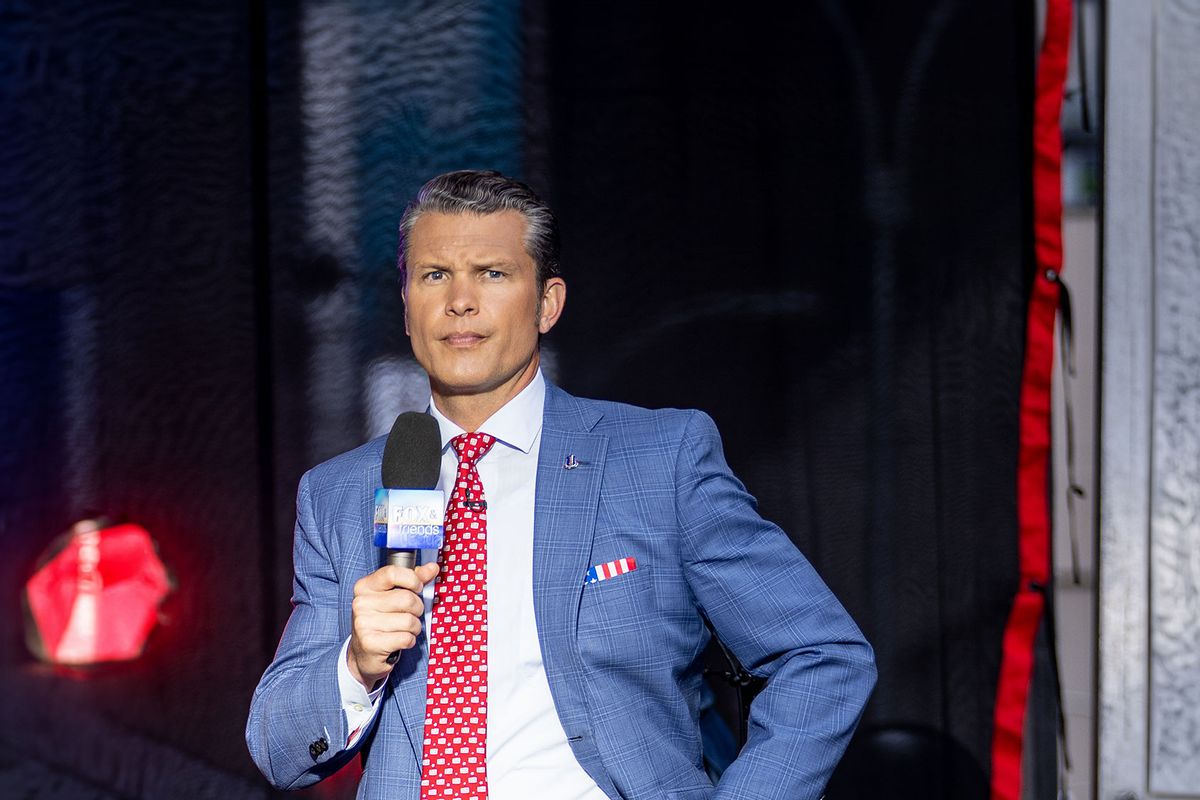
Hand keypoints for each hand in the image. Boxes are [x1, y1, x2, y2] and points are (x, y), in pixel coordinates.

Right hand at [347, 562, 438, 689]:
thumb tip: (432, 567)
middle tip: (411, 614)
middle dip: (417, 609)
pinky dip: (409, 641)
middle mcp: (361, 603)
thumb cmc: (382, 620)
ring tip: (404, 629)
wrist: (364, 653)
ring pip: (409, 620)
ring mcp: (363, 624)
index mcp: (365, 587)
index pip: (392, 573)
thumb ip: (413, 580)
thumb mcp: (393, 596)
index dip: (412, 580)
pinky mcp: (371, 643)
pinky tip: (400, 640)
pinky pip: (406, 638)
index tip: (417, 588)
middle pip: (407, 599)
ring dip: (414, 627)